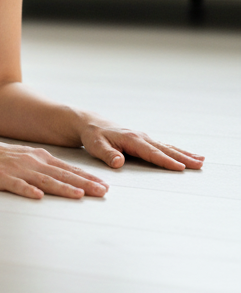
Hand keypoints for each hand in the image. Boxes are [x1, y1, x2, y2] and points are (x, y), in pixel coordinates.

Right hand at [0, 136, 108, 199]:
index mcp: (38, 157)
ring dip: (62, 188)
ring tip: (79, 195)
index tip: (104, 185)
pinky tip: (37, 197)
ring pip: (44, 180)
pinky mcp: (1, 177)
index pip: (67, 168)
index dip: (87, 177)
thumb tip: (66, 176)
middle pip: (61, 174)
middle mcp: (31, 162)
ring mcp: (16, 170)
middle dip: (84, 183)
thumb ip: (43, 166)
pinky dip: (27, 190)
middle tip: (103, 192)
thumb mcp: (24, 156)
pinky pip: (16, 185)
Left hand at [79, 119, 204, 170]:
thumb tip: (118, 162)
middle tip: (199, 165)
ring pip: (167, 147)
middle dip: (182, 157)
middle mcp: (141, 137)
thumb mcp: (95, 145)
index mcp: (131, 139)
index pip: (151, 153)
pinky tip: (189, 155)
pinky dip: (177, 151)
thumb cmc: (93, 136)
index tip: (180, 168)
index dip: (165, 161)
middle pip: (164, 149)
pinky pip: (164, 146)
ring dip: (184, 154)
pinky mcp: (145, 140)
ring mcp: (144, 138)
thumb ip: (107, 154)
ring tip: (201, 161)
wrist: (92, 124)